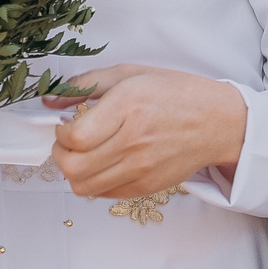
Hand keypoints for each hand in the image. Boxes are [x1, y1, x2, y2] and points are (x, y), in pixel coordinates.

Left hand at [45, 64, 246, 200]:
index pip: (75, 137)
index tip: (64, 124)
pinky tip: (104, 162)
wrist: (218, 122)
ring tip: (83, 154)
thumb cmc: (176, 93)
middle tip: (67, 143)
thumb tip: (49, 99)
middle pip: (74, 168)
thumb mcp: (130, 73)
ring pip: (84, 187)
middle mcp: (134, 142)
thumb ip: (85, 84)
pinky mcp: (147, 186)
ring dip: (74, 172)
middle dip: (60, 155)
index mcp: (128, 107)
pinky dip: (95, 181)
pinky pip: (104, 194)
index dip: (60, 134)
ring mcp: (142, 168)